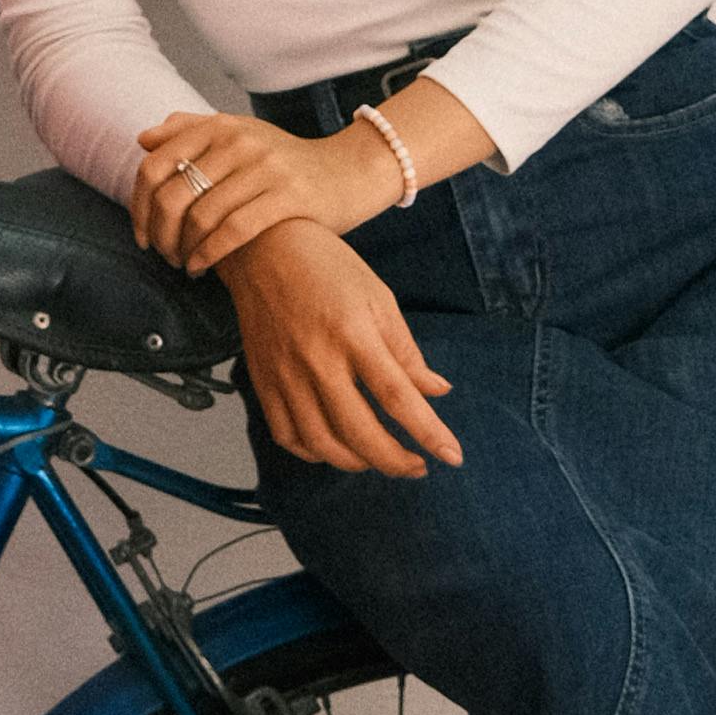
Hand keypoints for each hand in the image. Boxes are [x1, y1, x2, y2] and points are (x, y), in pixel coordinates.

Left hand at [133, 104, 396, 275]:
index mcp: (220, 126)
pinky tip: (202, 267)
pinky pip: (234, 230)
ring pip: (201, 215)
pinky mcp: (289, 196)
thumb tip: (144, 139)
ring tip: (184, 264)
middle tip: (164, 256)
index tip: (142, 234)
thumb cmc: (285, 161)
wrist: (349, 171)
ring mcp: (265, 168)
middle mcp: (239, 142)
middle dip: (160, 234)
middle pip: (172, 194)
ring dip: (183, 249)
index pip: (155, 165)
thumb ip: (191, 131)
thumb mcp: (240, 135)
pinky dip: (209, 254)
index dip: (139, 205)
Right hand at [225, 225, 461, 479]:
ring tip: (379, 458)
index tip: (453, 457)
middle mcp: (317, 359)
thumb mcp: (378, 298)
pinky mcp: (262, 381)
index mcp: (353, 333)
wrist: (262, 247)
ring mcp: (285, 374)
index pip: (397, 397)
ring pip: (321, 444)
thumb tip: (438, 391)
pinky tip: (336, 448)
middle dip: (395, 462)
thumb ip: (407, 351)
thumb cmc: (328, 268)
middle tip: (417, 467)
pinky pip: (287, 435)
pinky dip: (314, 454)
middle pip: (359, 432)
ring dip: (357, 463)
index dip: (429, 432)